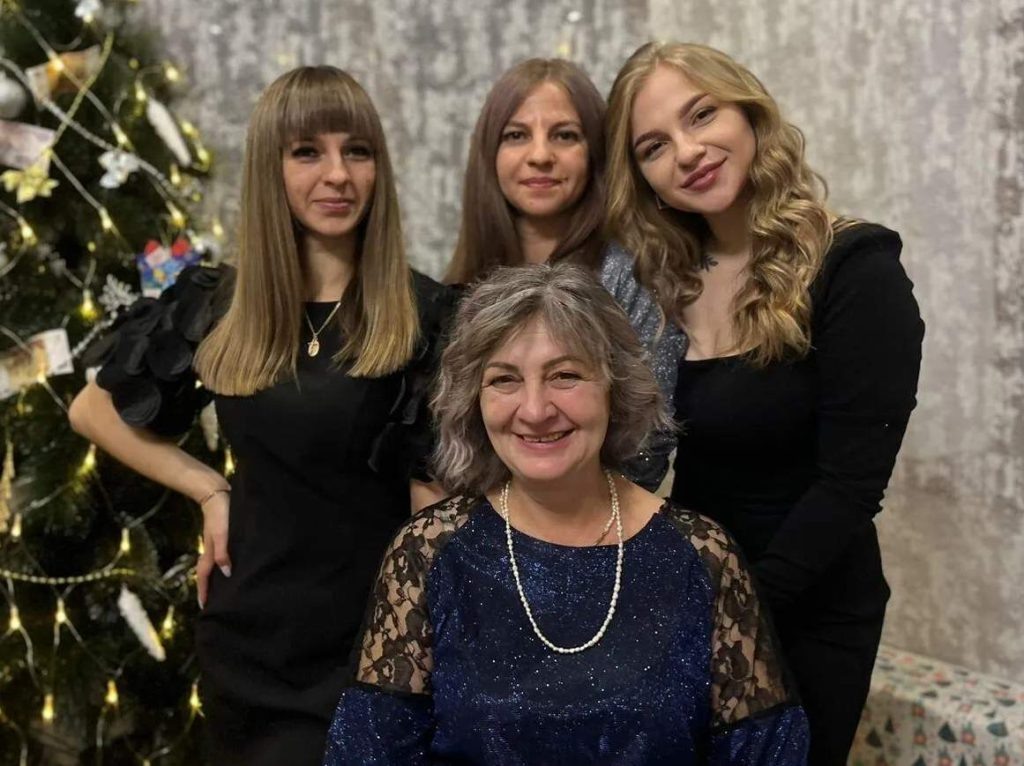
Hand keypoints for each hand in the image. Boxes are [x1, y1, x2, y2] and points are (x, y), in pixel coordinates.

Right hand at [196, 488, 230, 607]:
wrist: (216, 492)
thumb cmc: (221, 513)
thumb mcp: (223, 534)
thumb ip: (223, 553)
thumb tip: (226, 573)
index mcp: (210, 552)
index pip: (205, 576)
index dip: (204, 591)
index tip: (204, 606)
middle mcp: (211, 549)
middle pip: (208, 572)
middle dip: (208, 587)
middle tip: (213, 602)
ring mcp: (216, 542)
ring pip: (215, 563)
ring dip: (216, 576)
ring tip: (223, 587)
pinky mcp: (222, 534)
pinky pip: (221, 554)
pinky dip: (223, 562)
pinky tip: (231, 562)